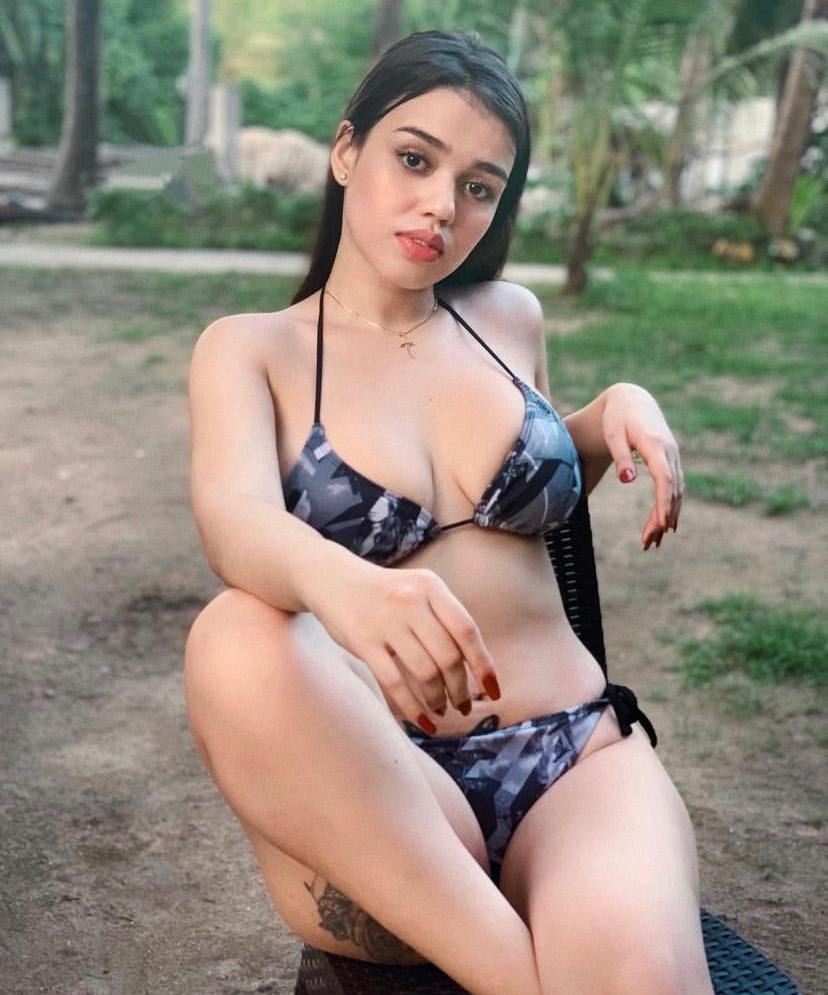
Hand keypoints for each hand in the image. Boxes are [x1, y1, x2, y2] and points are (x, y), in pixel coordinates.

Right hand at [306, 560, 498, 732]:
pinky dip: (413, 708)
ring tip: (440, 709)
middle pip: (448, 657)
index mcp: (431, 586)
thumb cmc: (386, 593)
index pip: (467, 631)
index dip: (484, 665)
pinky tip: (423, 721)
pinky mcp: (363, 641)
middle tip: (463, 706)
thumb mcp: (418, 591)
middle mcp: (410, 600)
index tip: (493, 692)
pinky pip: (395, 683)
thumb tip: (476, 669)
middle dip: (460, 689)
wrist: (333, 578)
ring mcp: (385, 620)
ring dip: (438, 699)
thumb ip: (444, 619)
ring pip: (425, 673)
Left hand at [601, 383, 683, 549]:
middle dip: (662, 518)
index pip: (665, 478)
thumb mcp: (613, 434)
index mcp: (655, 444)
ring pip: (675, 491)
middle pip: (671, 490)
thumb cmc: (617, 418)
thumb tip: (627, 481)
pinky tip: (666, 525)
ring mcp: (673, 456)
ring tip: (653, 541)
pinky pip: (674, 487)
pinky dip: (671, 507)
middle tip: (649, 542)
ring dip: (667, 516)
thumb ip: (620, 457)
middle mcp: (669, 451)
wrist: (632, 401)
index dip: (664, 502)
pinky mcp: (671, 461)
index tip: (662, 524)